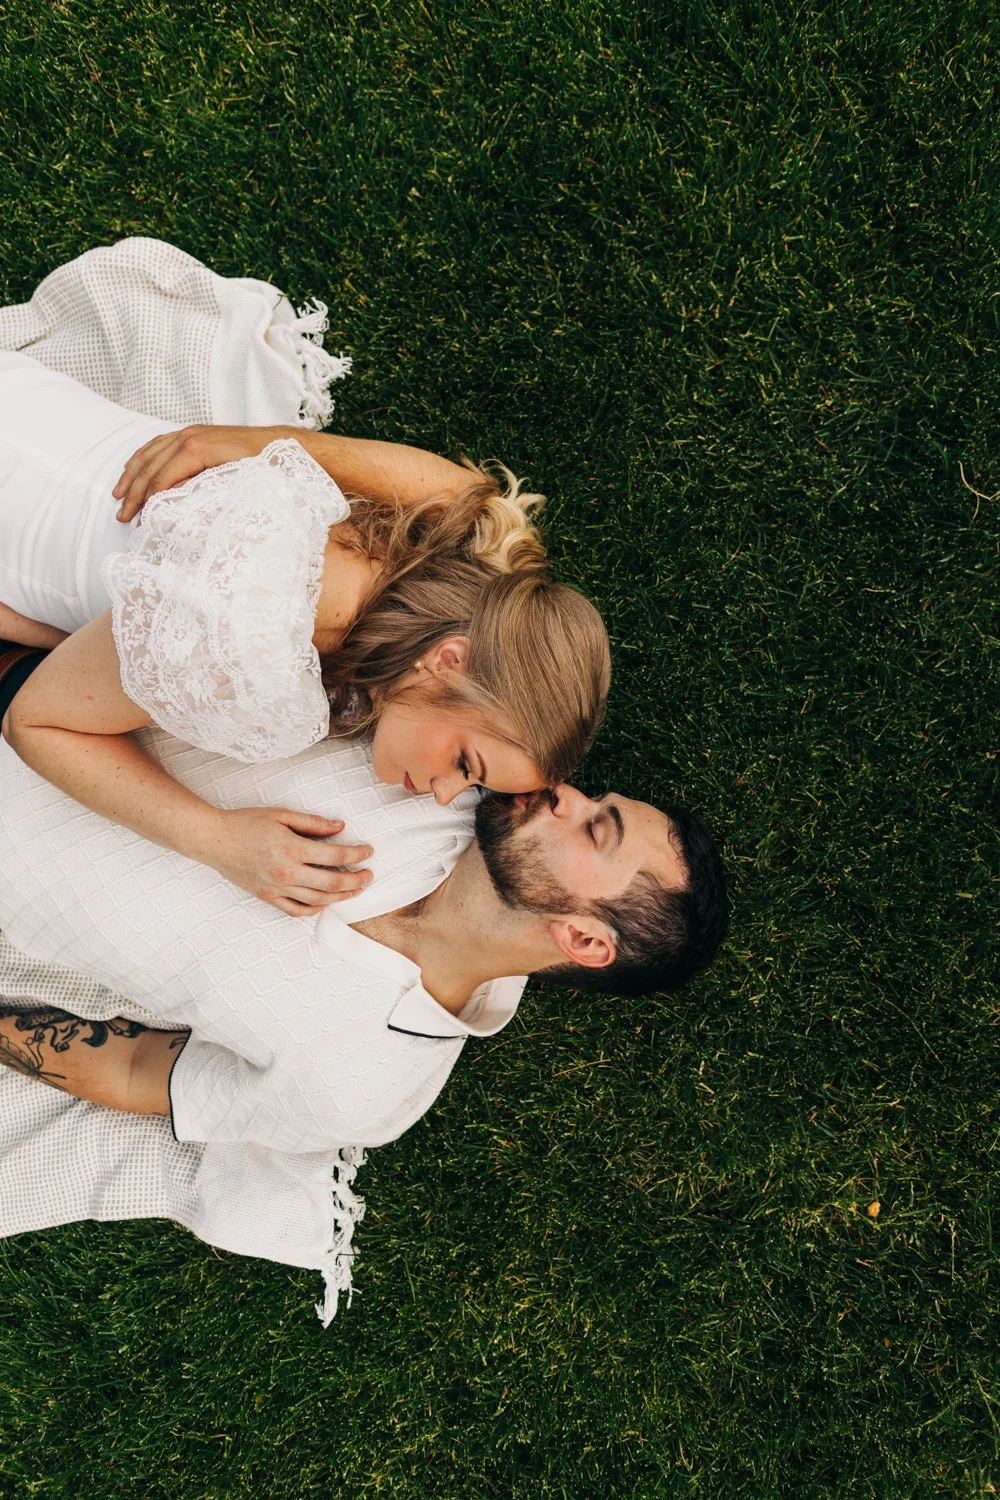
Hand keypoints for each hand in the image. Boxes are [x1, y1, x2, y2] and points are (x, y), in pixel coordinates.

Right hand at [112, 425, 290, 520]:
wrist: (288, 446)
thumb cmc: (269, 469)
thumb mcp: (240, 485)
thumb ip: (207, 491)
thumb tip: (175, 503)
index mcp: (199, 448)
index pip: (162, 477)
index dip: (148, 501)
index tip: (140, 522)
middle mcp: (191, 436)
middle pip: (151, 466)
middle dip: (134, 492)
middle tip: (123, 517)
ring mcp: (192, 432)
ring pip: (150, 452)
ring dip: (132, 474)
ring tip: (118, 496)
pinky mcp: (195, 434)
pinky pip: (160, 444)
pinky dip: (143, 457)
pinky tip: (133, 470)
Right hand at [201, 806, 373, 915]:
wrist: (213, 840)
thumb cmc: (245, 823)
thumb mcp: (282, 815)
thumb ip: (313, 823)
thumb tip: (341, 827)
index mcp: (291, 849)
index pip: (335, 857)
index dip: (357, 855)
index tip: (368, 851)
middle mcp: (286, 872)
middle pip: (332, 884)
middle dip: (356, 881)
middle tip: (369, 875)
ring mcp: (276, 888)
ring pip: (317, 901)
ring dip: (341, 897)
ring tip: (355, 890)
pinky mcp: (267, 897)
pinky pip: (296, 910)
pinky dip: (314, 909)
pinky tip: (325, 903)